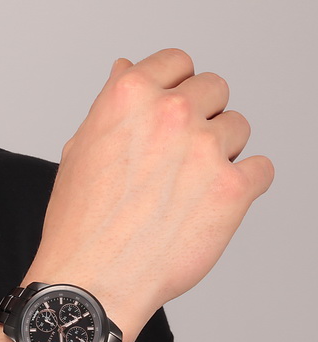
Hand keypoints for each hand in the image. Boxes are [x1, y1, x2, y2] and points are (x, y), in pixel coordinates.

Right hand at [29, 49, 273, 341]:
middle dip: (201, 116)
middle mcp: (170, 114)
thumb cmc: (80, 223)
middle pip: (215, 89)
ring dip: (221, 151)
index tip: (172, 109)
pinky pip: (261, 169)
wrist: (93, 279)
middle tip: (177, 156)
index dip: (175, 85)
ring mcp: (205, 150)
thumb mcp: (80, 150)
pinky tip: (211, 204)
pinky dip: (243, 185)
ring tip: (187, 187)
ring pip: (239, 128)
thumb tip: (126, 69)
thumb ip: (111, 106)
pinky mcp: (233, 188)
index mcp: (129, 97)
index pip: (177, 62)